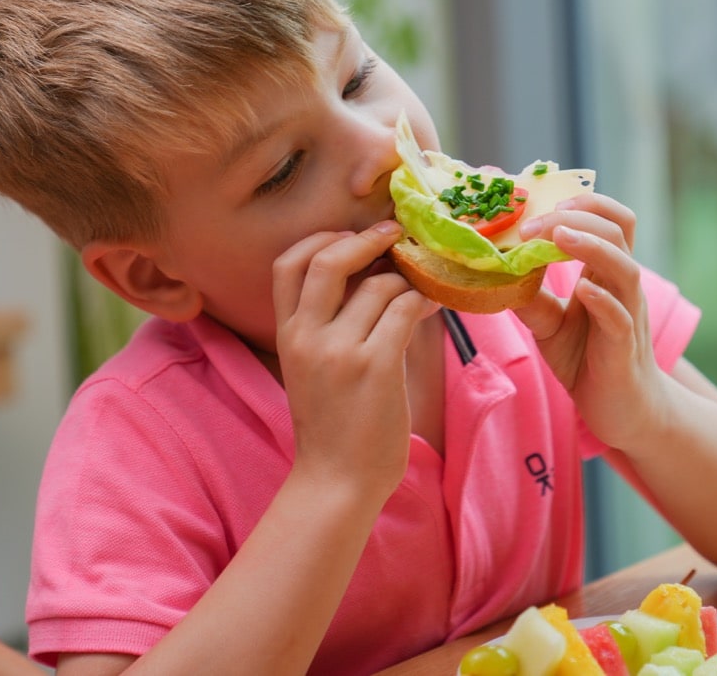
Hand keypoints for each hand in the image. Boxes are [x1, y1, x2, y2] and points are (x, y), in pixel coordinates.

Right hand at [271, 221, 435, 496]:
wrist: (337, 481)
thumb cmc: (332, 426)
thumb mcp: (310, 368)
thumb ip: (328, 325)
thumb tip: (373, 277)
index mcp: (287, 335)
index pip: (287, 264)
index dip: (320, 239)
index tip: (349, 236)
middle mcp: (307, 337)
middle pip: (326, 259)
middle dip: (364, 240)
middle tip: (393, 235)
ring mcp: (341, 352)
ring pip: (378, 285)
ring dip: (405, 281)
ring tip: (419, 290)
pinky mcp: (376, 367)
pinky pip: (403, 310)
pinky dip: (421, 302)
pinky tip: (429, 307)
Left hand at [513, 195, 665, 450]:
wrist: (622, 412)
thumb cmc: (589, 361)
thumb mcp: (550, 324)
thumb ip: (530, 297)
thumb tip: (495, 273)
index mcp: (608, 273)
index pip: (609, 219)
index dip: (581, 202)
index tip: (539, 205)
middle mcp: (623, 287)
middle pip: (618, 230)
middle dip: (577, 216)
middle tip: (534, 223)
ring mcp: (628, 315)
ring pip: (625, 268)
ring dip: (592, 246)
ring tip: (558, 236)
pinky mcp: (623, 349)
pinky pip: (619, 318)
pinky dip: (602, 300)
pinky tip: (581, 289)